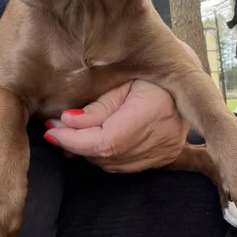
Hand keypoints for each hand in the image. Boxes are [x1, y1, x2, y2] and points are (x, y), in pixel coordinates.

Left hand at [43, 80, 189, 172]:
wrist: (184, 78)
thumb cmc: (150, 70)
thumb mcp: (123, 78)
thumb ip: (97, 105)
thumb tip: (67, 123)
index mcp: (156, 108)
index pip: (108, 140)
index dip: (75, 140)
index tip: (52, 130)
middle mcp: (166, 136)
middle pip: (109, 155)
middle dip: (76, 144)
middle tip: (55, 127)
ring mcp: (167, 150)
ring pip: (114, 165)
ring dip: (87, 152)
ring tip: (70, 132)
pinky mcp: (165, 157)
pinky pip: (125, 165)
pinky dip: (104, 156)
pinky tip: (92, 139)